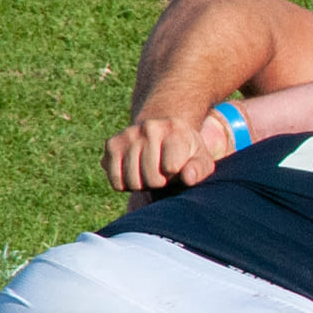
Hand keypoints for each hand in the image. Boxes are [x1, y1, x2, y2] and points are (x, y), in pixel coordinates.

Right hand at [102, 113, 227, 191]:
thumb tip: (188, 178)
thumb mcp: (202, 160)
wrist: (164, 134)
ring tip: (151, 171)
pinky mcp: (111, 144)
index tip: (178, 167)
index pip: (172, 168)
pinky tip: (136, 172)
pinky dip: (127, 185)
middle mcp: (149, 128)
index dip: (176, 175)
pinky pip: (116, 182)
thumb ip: (199, 169)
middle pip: (152, 178)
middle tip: (164, 172)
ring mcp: (127, 135)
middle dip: (160, 182)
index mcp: (174, 129)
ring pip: (133, 182)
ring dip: (143, 185)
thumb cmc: (187, 152)